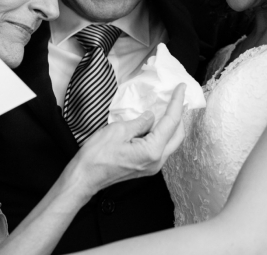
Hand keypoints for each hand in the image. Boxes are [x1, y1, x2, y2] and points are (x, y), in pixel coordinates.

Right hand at [70, 84, 185, 196]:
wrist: (85, 177)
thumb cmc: (97, 155)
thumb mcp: (118, 131)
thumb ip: (140, 122)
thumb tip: (151, 116)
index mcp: (152, 151)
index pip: (171, 122)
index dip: (177, 103)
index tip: (181, 88)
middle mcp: (157, 161)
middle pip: (178, 135)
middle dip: (180, 115)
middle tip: (178, 97)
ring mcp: (152, 167)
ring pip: (171, 143)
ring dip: (172, 125)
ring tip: (170, 108)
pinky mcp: (146, 167)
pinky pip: (162, 148)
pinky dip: (163, 134)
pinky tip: (157, 124)